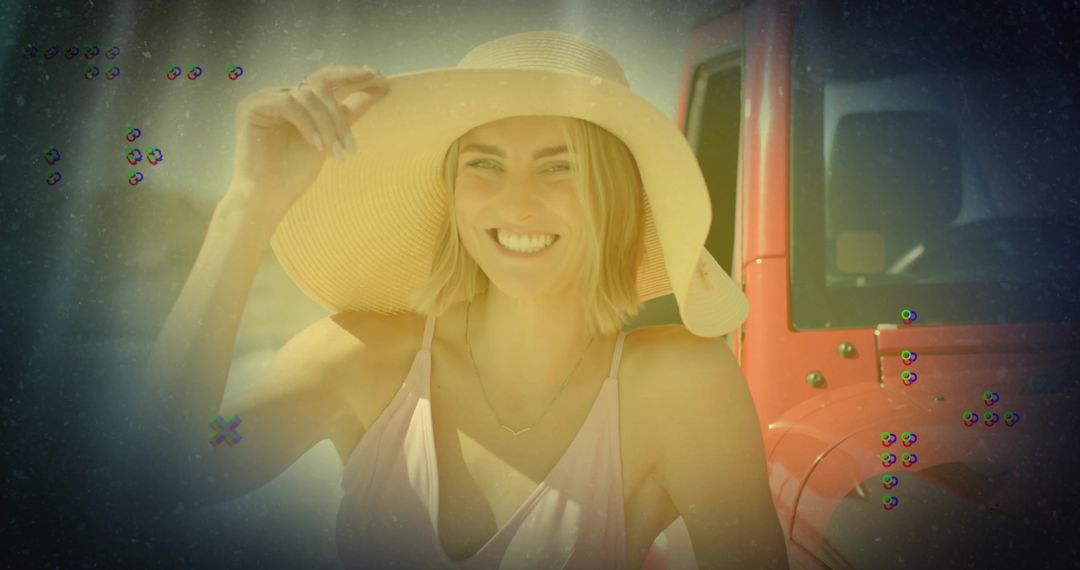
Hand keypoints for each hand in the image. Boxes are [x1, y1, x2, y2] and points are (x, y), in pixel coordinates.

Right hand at [228, 64, 389, 220]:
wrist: (270, 196)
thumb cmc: (296, 171)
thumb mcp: (332, 136)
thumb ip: (350, 111)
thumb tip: (381, 88)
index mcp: (296, 100)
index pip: (324, 77)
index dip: (350, 73)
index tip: (377, 75)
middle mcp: (278, 94)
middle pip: (319, 86)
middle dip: (338, 116)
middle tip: (350, 147)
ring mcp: (263, 99)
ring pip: (307, 96)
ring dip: (326, 125)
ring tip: (334, 152)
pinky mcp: (251, 107)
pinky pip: (288, 104)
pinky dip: (307, 124)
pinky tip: (315, 145)